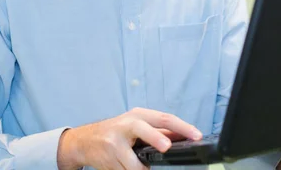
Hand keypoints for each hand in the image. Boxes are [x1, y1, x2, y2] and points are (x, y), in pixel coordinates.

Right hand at [57, 107, 202, 169]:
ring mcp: (115, 140)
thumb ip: (160, 131)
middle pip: (143, 128)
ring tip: (141, 167)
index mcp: (139, 115)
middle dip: (155, 138)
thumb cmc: (116, 132)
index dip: (182, 127)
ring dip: (141, 168)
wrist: (84, 140)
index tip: (196, 135)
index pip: (164, 118)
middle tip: (167, 148)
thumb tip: (185, 136)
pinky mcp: (107, 157)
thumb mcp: (138, 126)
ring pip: (134, 161)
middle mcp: (127, 124)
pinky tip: (126, 167)